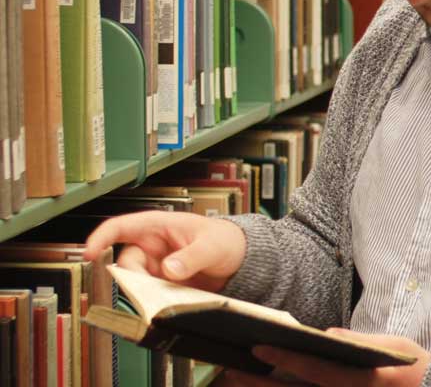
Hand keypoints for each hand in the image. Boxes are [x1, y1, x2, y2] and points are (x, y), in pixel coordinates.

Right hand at [83, 210, 247, 292]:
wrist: (241, 260)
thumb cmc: (226, 241)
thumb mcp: (212, 245)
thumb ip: (192, 256)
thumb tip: (169, 268)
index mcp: (158, 226)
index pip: (120, 227)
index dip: (100, 238)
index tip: (89, 253)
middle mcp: (152, 247)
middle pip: (126, 262)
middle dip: (133, 276)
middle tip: (149, 286)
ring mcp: (156, 267)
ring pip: (135, 281)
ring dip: (145, 291)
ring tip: (167, 294)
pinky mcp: (163, 285)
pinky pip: (149, 294)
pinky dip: (154, 301)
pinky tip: (168, 303)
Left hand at [215, 329, 430, 386]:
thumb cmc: (415, 369)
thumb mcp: (397, 348)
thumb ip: (363, 342)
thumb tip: (328, 334)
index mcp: (364, 381)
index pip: (318, 371)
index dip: (288, 361)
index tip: (260, 349)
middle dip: (260, 385)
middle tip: (230, 372)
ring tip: (236, 381)